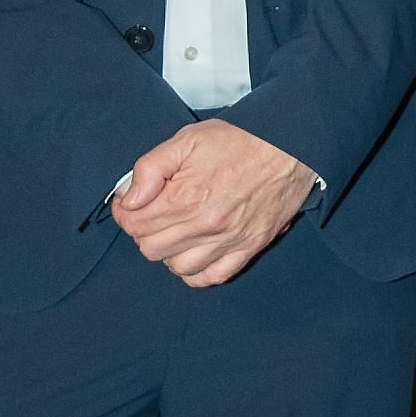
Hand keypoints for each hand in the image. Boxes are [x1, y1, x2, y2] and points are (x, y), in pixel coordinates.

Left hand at [112, 119, 316, 284]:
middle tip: (153, 213)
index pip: (134, 224)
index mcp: (185, 197)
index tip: (131, 203)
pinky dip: (196, 272)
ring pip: (177, 267)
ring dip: (169, 251)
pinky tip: (194, 253)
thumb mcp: (186, 140)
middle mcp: (205, 225)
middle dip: (144, 231)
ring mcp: (229, 240)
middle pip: (151, 249)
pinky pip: (212, 277)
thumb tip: (130, 199)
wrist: (289, 146)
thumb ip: (150, 168)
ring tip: (175, 231)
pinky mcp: (249, 247)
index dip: (126, 212)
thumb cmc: (238, 139)